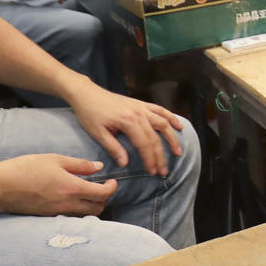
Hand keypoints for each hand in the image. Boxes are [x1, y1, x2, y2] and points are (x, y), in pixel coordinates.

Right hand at [0, 153, 117, 215]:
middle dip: (104, 199)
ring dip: (92, 206)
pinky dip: (78, 211)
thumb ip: (79, 165)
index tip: (112, 181)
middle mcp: (67, 204)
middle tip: (101, 187)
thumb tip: (98, 167)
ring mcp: (57, 213)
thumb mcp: (54, 159)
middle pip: (98, 209)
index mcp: (72, 188)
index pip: (102, 194)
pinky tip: (72, 200)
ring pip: (85, 216)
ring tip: (88, 193)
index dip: (112, 188)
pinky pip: (71, 217)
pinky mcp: (48, 218)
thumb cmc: (25, 168)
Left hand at [66, 82, 185, 176]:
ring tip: (178, 151)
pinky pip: (160, 110)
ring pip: (163, 123)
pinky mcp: (141, 104)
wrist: (86, 93)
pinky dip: (171, 117)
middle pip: (156, 137)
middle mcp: (139, 113)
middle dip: (161, 156)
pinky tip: (179, 126)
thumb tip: (125, 164)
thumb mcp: (98, 133)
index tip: (153, 172)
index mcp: (128, 121)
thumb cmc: (89, 113)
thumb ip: (113, 148)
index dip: (150, 160)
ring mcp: (141, 107)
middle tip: (164, 170)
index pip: (144, 145)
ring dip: (172, 138)